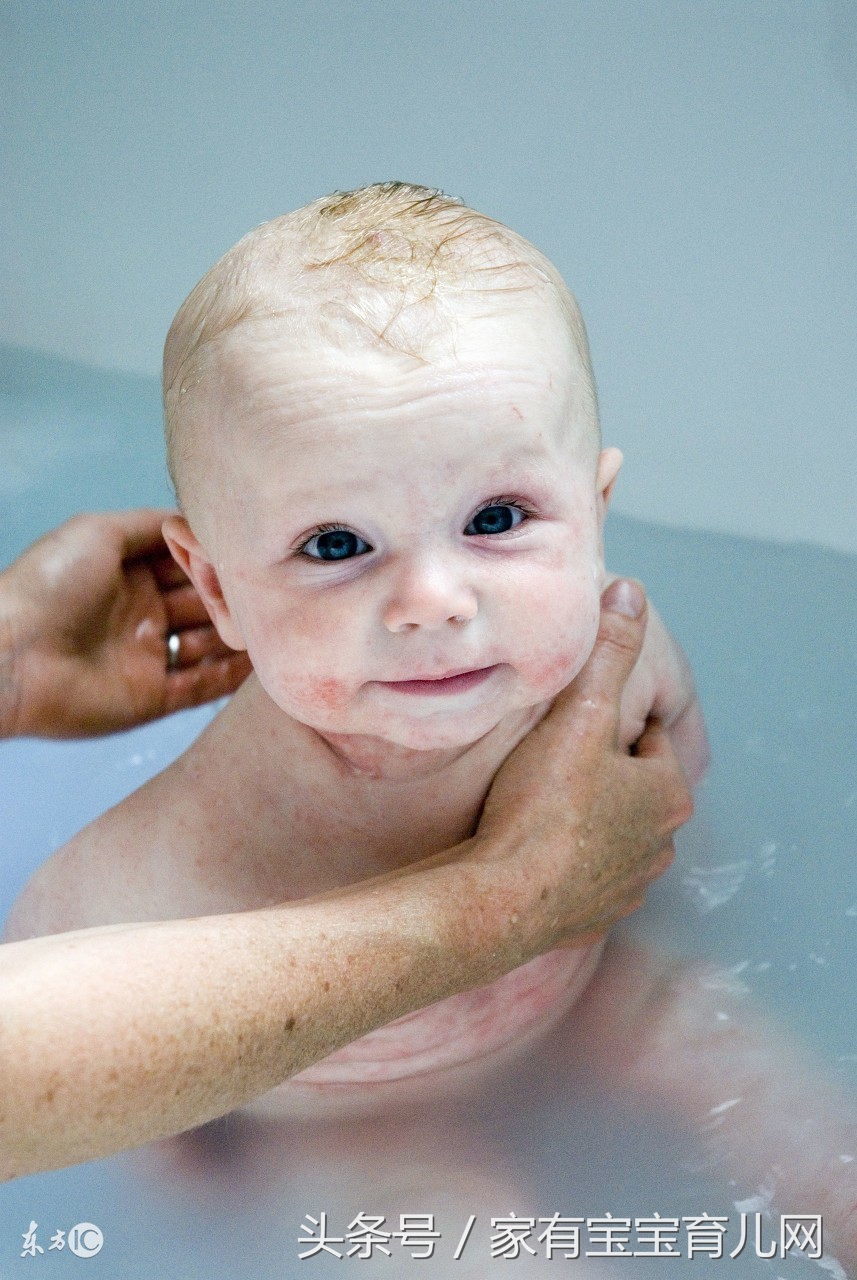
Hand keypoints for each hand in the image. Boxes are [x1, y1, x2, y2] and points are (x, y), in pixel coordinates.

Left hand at [0, 511, 251, 737]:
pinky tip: (264, 662)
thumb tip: (195, 522)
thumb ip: (150, 525)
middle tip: (268, 591)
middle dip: (234, 597)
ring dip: (240, 636)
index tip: (248, 555)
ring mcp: (149, 658)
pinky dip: (232, 677)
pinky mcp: (153, 699)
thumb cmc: (49, 587)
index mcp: (129, 576)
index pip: (188, 566)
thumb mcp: (96, 532)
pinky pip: (203, 687)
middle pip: (204, 604)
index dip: (217, 560)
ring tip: (279, 624)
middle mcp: (143, 615)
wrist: (12, 655)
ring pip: (210, 646)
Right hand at [469, 579, 693, 951]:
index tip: (566, 725)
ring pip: (609, 830)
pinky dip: (564, 860)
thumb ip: (609, 653)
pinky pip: (585, 875)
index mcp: (667, 793)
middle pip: (628, 784)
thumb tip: (633, 594)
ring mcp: (628, 886)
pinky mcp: (594, 916)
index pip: (644, 736)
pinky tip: (527, 847)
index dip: (603, 723)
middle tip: (545, 761)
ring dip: (581, 816)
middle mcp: (660, 844)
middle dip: (595, 770)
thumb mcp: (579, 715)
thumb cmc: (541, 807)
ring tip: (532, 803)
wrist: (499, 899)